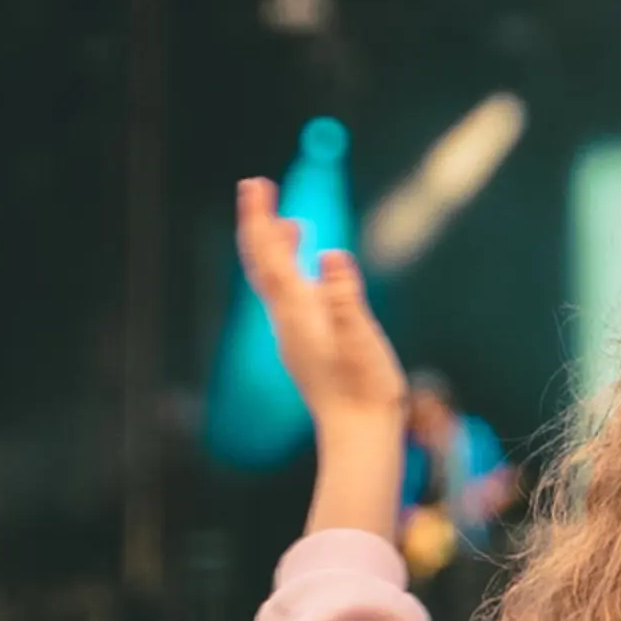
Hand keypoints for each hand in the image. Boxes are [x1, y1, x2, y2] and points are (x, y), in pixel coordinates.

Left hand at [234, 178, 406, 425]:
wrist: (359, 436)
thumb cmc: (365, 389)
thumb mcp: (361, 338)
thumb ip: (345, 297)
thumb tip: (332, 255)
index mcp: (298, 313)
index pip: (270, 255)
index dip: (259, 218)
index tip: (254, 184)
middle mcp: (289, 321)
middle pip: (264, 264)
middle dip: (261, 225)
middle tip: (260, 188)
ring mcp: (296, 336)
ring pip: (276, 282)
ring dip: (278, 249)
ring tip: (290, 224)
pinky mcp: (308, 348)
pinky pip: (291, 300)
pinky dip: (294, 274)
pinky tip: (311, 277)